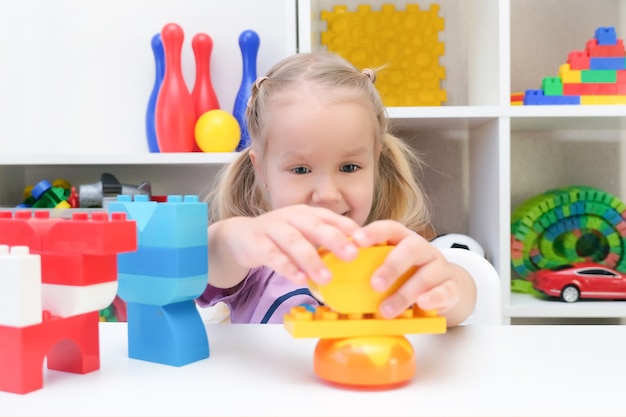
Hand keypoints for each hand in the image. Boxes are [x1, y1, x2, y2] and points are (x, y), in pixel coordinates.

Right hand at [221, 205, 360, 284]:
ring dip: (312, 260)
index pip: (331, 218)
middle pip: (315, 226)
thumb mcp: (304, 235)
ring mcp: (273, 228)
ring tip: (327, 278)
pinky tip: (300, 280)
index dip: (348, 228)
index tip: (367, 241)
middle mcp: (291, 217)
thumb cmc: (280, 238)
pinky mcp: (257, 244)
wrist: (241, 236)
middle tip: (352, 256)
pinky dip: (288, 268)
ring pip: (294, 242)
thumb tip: (357, 255)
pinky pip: (274, 256)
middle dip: (335, 240)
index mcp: (306, 213)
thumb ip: (325, 243)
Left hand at [351, 220, 471, 320]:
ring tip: (386, 310)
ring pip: (425, 275)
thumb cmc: (409, 274)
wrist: (445, 285)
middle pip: (410, 250)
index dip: (374, 232)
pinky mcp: (451, 286)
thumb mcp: (390, 265)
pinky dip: (433, 297)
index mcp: (403, 239)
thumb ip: (368, 266)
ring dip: (404, 293)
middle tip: (374, 284)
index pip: (389, 229)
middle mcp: (422, 249)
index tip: (357, 241)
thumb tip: (330, 275)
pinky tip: (422, 304)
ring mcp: (438, 266)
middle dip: (391, 267)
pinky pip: (444, 290)